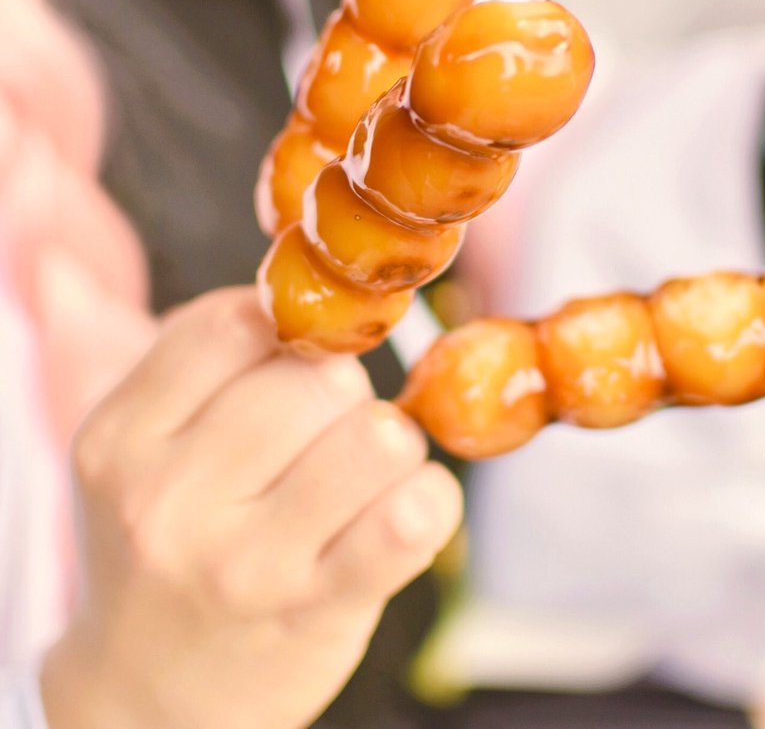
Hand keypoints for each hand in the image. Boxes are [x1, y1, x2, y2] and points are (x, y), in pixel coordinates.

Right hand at [41, 287, 461, 728]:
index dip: (290, 330)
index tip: (296, 359)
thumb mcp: (142, 450)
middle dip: (342, 393)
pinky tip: (399, 513)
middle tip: (324, 435)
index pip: (240, 323)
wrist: (145, 700)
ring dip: (387, 445)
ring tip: (359, 479)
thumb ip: (208, 362)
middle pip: (321, 377)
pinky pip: (414, 514)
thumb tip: (311, 291)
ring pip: (376, 434)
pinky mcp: (317, 610)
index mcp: (123, 439)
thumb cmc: (166, 543)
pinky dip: (427, 499)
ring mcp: (245, 563)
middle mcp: (172, 501)